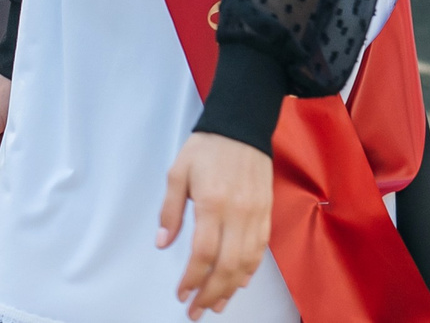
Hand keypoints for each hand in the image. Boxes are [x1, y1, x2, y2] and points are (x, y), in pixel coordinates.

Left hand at [159, 131, 272, 318]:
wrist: (243, 126)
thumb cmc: (208, 147)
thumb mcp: (178, 172)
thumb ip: (169, 210)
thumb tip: (163, 242)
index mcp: (213, 202)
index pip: (203, 253)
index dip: (192, 279)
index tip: (181, 293)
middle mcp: (238, 212)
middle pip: (227, 265)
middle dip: (210, 293)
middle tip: (196, 310)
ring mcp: (256, 213)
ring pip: (247, 262)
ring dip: (230, 288)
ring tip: (216, 304)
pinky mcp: (267, 212)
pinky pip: (260, 248)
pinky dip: (250, 269)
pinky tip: (239, 282)